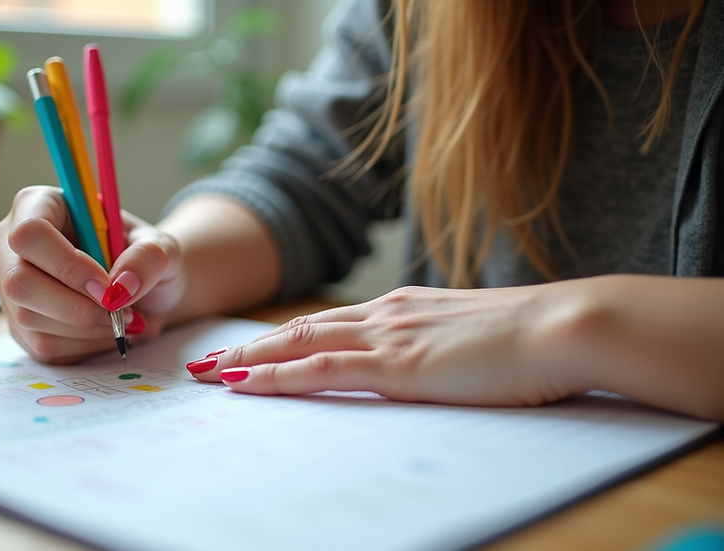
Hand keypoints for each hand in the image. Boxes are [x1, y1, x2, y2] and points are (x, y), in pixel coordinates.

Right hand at [0, 185, 183, 363]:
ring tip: (124, 318)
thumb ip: (149, 257)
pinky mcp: (19, 324)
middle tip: (120, 311)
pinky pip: (43, 345)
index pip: (30, 234)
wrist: (143, 289)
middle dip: (75, 307)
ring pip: (30, 319)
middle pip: (18, 283)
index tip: (108, 285)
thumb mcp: (160, 246)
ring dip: (87, 328)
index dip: (68, 265)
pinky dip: (84, 345)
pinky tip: (107, 330)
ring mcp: (9, 287)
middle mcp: (12, 245)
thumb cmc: (141, 257)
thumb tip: (122, 285)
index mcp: (39, 205)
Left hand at [186, 285, 579, 406]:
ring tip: (208, 374)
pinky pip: (321, 369)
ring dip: (249, 359)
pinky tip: (247, 384)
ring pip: (299, 344)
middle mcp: (388, 313)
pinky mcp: (398, 365)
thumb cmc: (534, 338)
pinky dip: (278, 376)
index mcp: (406, 307)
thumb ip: (443, 347)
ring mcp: (389, 336)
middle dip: (251, 345)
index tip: (253, 349)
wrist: (565, 327)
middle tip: (207, 360)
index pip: (330, 322)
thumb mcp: (476, 339)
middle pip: (301, 328)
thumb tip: (433, 365)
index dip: (286, 337)